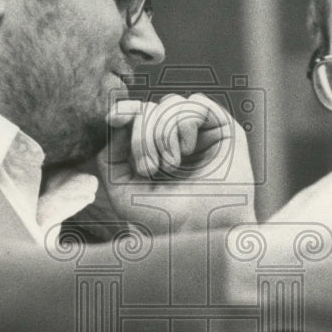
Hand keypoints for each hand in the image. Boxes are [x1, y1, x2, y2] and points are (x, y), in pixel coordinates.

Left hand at [97, 94, 255, 233]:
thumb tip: (119, 122)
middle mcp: (176, 140)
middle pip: (148, 109)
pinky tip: (188, 149)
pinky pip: (195, 103)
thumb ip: (110, 158)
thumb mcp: (122, 194)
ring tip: (171, 164)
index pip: (135, 117)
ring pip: (170, 103)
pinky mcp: (221, 128)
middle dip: (142, 136)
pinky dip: (184, 124)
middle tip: (151, 169)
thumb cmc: (166, 218)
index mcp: (153, 153)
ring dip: (162, 133)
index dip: (123, 111)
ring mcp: (199, 133)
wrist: (205, 228)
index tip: (113, 118)